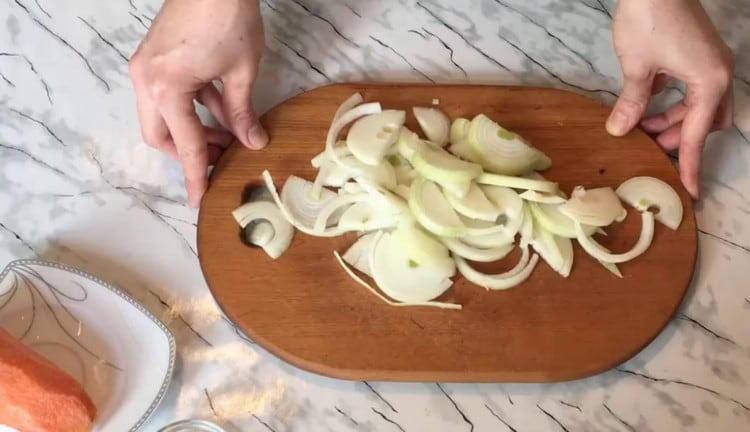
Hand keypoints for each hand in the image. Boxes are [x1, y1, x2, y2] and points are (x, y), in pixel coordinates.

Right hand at [129, 0, 267, 206]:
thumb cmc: (228, 17)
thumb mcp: (242, 72)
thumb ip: (242, 112)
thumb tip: (253, 143)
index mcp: (165, 88)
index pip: (185, 143)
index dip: (196, 173)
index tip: (199, 198)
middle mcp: (146, 80)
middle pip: (161, 136)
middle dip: (190, 152)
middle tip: (222, 160)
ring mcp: (146, 67)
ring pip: (163, 117)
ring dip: (193, 130)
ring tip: (230, 136)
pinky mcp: (153, 57)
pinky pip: (168, 96)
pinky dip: (191, 108)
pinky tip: (221, 111)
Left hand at [608, 0, 733, 197]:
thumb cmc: (649, 19)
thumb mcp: (636, 68)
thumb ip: (632, 103)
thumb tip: (619, 131)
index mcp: (710, 81)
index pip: (697, 134)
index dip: (691, 164)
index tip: (692, 191)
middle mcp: (718, 73)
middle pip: (706, 120)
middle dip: (680, 137)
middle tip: (649, 144)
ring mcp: (712, 62)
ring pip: (699, 104)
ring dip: (673, 119)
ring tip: (642, 126)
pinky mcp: (700, 53)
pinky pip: (693, 88)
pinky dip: (673, 100)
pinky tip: (646, 102)